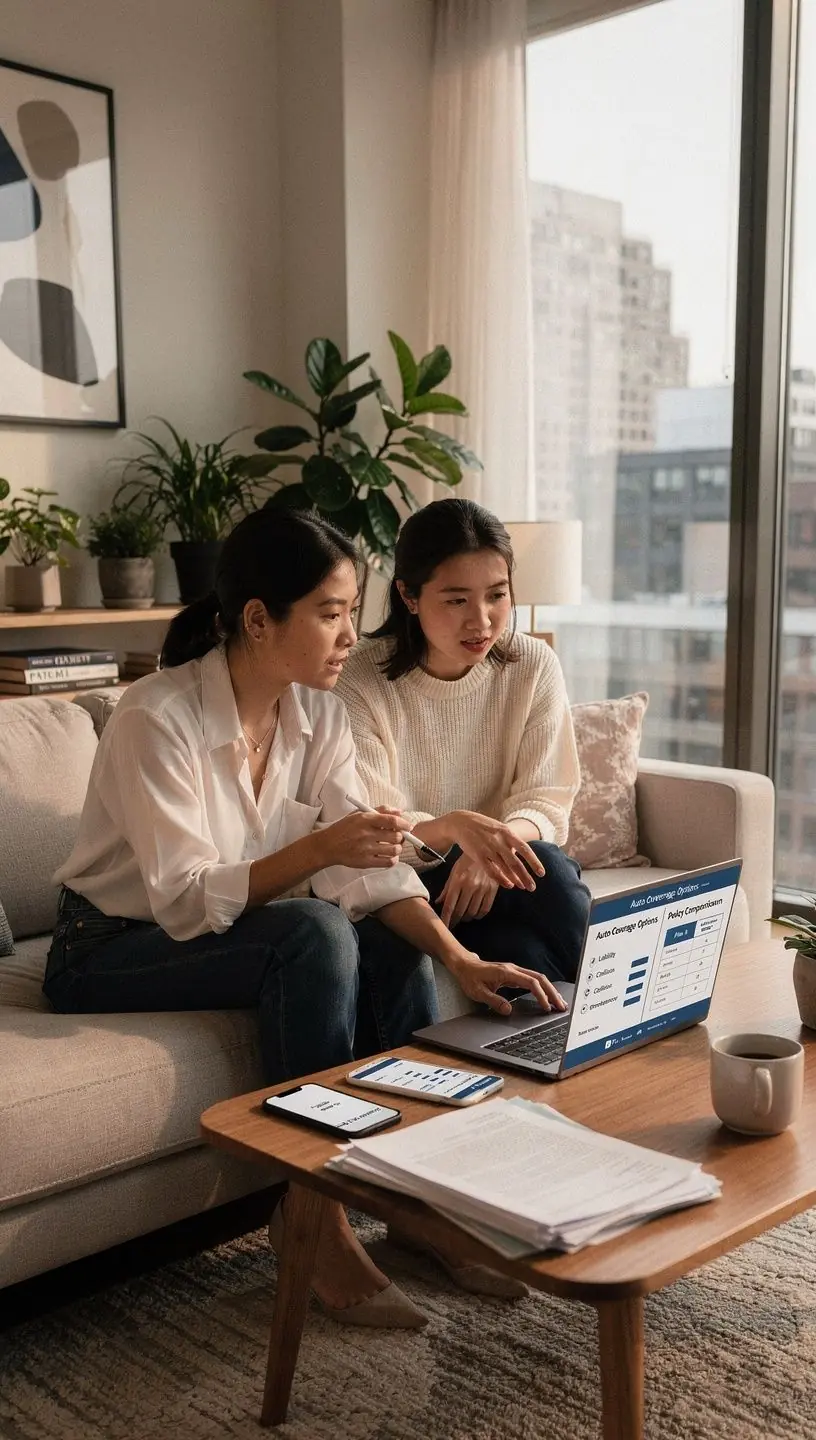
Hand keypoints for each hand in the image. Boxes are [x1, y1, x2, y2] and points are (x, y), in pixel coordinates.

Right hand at [317, 807, 404, 869]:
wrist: (328, 846)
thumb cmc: (344, 828)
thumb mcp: (359, 814)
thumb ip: (380, 811)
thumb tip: (400, 811)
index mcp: (365, 820)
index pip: (391, 821)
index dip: (404, 824)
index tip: (408, 826)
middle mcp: (366, 834)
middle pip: (396, 836)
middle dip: (401, 836)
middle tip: (398, 836)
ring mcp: (366, 849)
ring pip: (394, 850)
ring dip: (397, 848)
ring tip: (392, 846)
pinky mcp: (365, 862)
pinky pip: (388, 862)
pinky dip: (393, 859)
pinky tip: (389, 856)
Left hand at [437, 855, 498, 927]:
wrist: (487, 849)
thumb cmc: (467, 861)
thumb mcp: (455, 871)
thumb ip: (447, 888)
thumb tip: (439, 902)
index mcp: (457, 881)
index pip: (449, 905)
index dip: (446, 919)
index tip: (444, 927)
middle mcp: (470, 886)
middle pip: (460, 911)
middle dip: (455, 920)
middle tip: (452, 923)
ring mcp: (482, 888)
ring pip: (472, 912)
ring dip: (466, 918)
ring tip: (463, 917)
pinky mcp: (493, 890)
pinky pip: (485, 909)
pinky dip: (478, 915)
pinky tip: (474, 914)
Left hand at [449, 950, 567, 1016]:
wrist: (464, 965)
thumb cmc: (469, 977)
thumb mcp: (478, 992)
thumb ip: (493, 1001)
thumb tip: (508, 1010)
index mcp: (507, 973)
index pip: (531, 983)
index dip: (541, 995)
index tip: (546, 1007)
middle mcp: (513, 969)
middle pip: (540, 978)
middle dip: (552, 992)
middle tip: (561, 1006)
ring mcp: (514, 971)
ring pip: (538, 978)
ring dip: (549, 990)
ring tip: (558, 1003)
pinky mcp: (513, 975)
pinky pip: (532, 980)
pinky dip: (542, 989)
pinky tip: (545, 997)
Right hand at [452, 811, 545, 891]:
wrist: (462, 822)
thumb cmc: (484, 827)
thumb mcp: (500, 829)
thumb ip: (511, 841)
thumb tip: (524, 855)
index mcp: (507, 833)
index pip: (525, 849)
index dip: (534, 862)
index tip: (542, 874)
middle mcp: (499, 841)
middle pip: (516, 862)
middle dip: (526, 876)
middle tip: (533, 887)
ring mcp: (488, 848)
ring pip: (505, 868)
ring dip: (516, 879)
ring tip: (523, 887)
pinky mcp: (478, 855)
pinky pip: (491, 870)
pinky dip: (501, 879)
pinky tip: (508, 885)